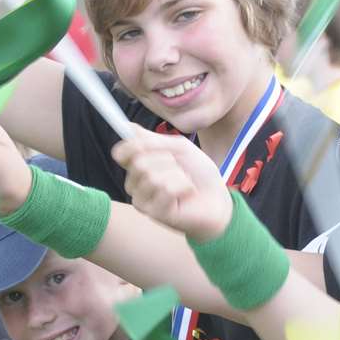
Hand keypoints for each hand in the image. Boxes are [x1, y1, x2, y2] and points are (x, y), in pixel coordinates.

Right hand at [112, 129, 232, 240]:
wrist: (218, 198)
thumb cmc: (198, 172)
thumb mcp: (178, 147)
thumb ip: (152, 139)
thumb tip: (127, 126)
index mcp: (137, 166)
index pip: (121, 152)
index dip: (134, 145)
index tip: (155, 144)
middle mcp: (134, 184)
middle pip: (138, 162)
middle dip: (167, 159)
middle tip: (180, 168)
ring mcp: (142, 201)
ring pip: (152, 176)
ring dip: (178, 175)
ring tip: (185, 182)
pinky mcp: (154, 213)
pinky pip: (166, 189)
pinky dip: (184, 186)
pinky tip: (188, 193)